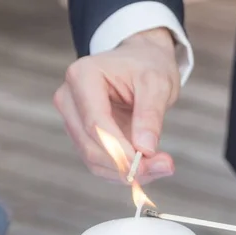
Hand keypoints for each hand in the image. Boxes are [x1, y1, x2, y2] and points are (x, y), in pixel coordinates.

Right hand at [54, 28, 179, 182]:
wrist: (142, 60)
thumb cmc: (148, 65)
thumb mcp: (157, 82)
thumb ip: (150, 115)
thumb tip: (145, 150)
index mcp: (82, 77)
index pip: (95, 123)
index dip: (119, 149)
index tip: (146, 163)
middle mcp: (69, 99)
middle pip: (91, 145)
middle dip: (126, 164)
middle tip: (165, 166)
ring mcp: (73, 120)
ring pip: (94, 160)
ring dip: (127, 172)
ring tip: (162, 166)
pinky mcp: (84, 136)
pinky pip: (100, 163)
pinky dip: (125, 171)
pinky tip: (150, 167)